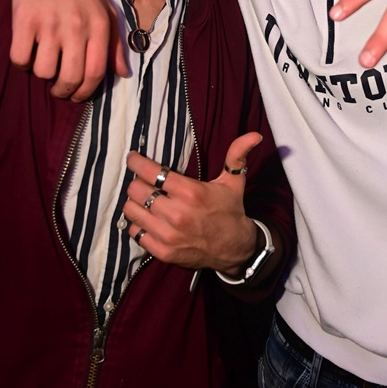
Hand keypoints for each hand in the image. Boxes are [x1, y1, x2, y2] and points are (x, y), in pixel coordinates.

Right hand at [11, 0, 128, 100]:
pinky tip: (27, 52)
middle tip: (58, 88)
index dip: (84, 92)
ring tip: (43, 62)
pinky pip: (20, 58)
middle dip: (62, 91)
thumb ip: (116, 44)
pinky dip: (22, 62)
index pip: (95, 73)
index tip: (76, 95)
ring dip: (41, 74)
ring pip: (43, 71)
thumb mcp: (106, 12)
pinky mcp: (24, 20)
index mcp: (99, 27)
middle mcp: (76, 27)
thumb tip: (123, 74)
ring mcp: (49, 24)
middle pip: (69, 78)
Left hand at [124, 133, 261, 272]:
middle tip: (144, 182)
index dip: (137, 162)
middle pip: (136, 190)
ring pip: (131, 210)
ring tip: (145, 200)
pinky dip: (138, 224)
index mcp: (191, 193)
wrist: (235, 249)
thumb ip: (237, 155)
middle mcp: (177, 214)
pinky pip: (135, 232)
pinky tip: (148, 219)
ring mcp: (168, 235)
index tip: (133, 158)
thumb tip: (254, 135)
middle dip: (137, 182)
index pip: (152, 172)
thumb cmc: (230, 211)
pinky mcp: (163, 251)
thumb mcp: (233, 182)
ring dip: (135, 203)